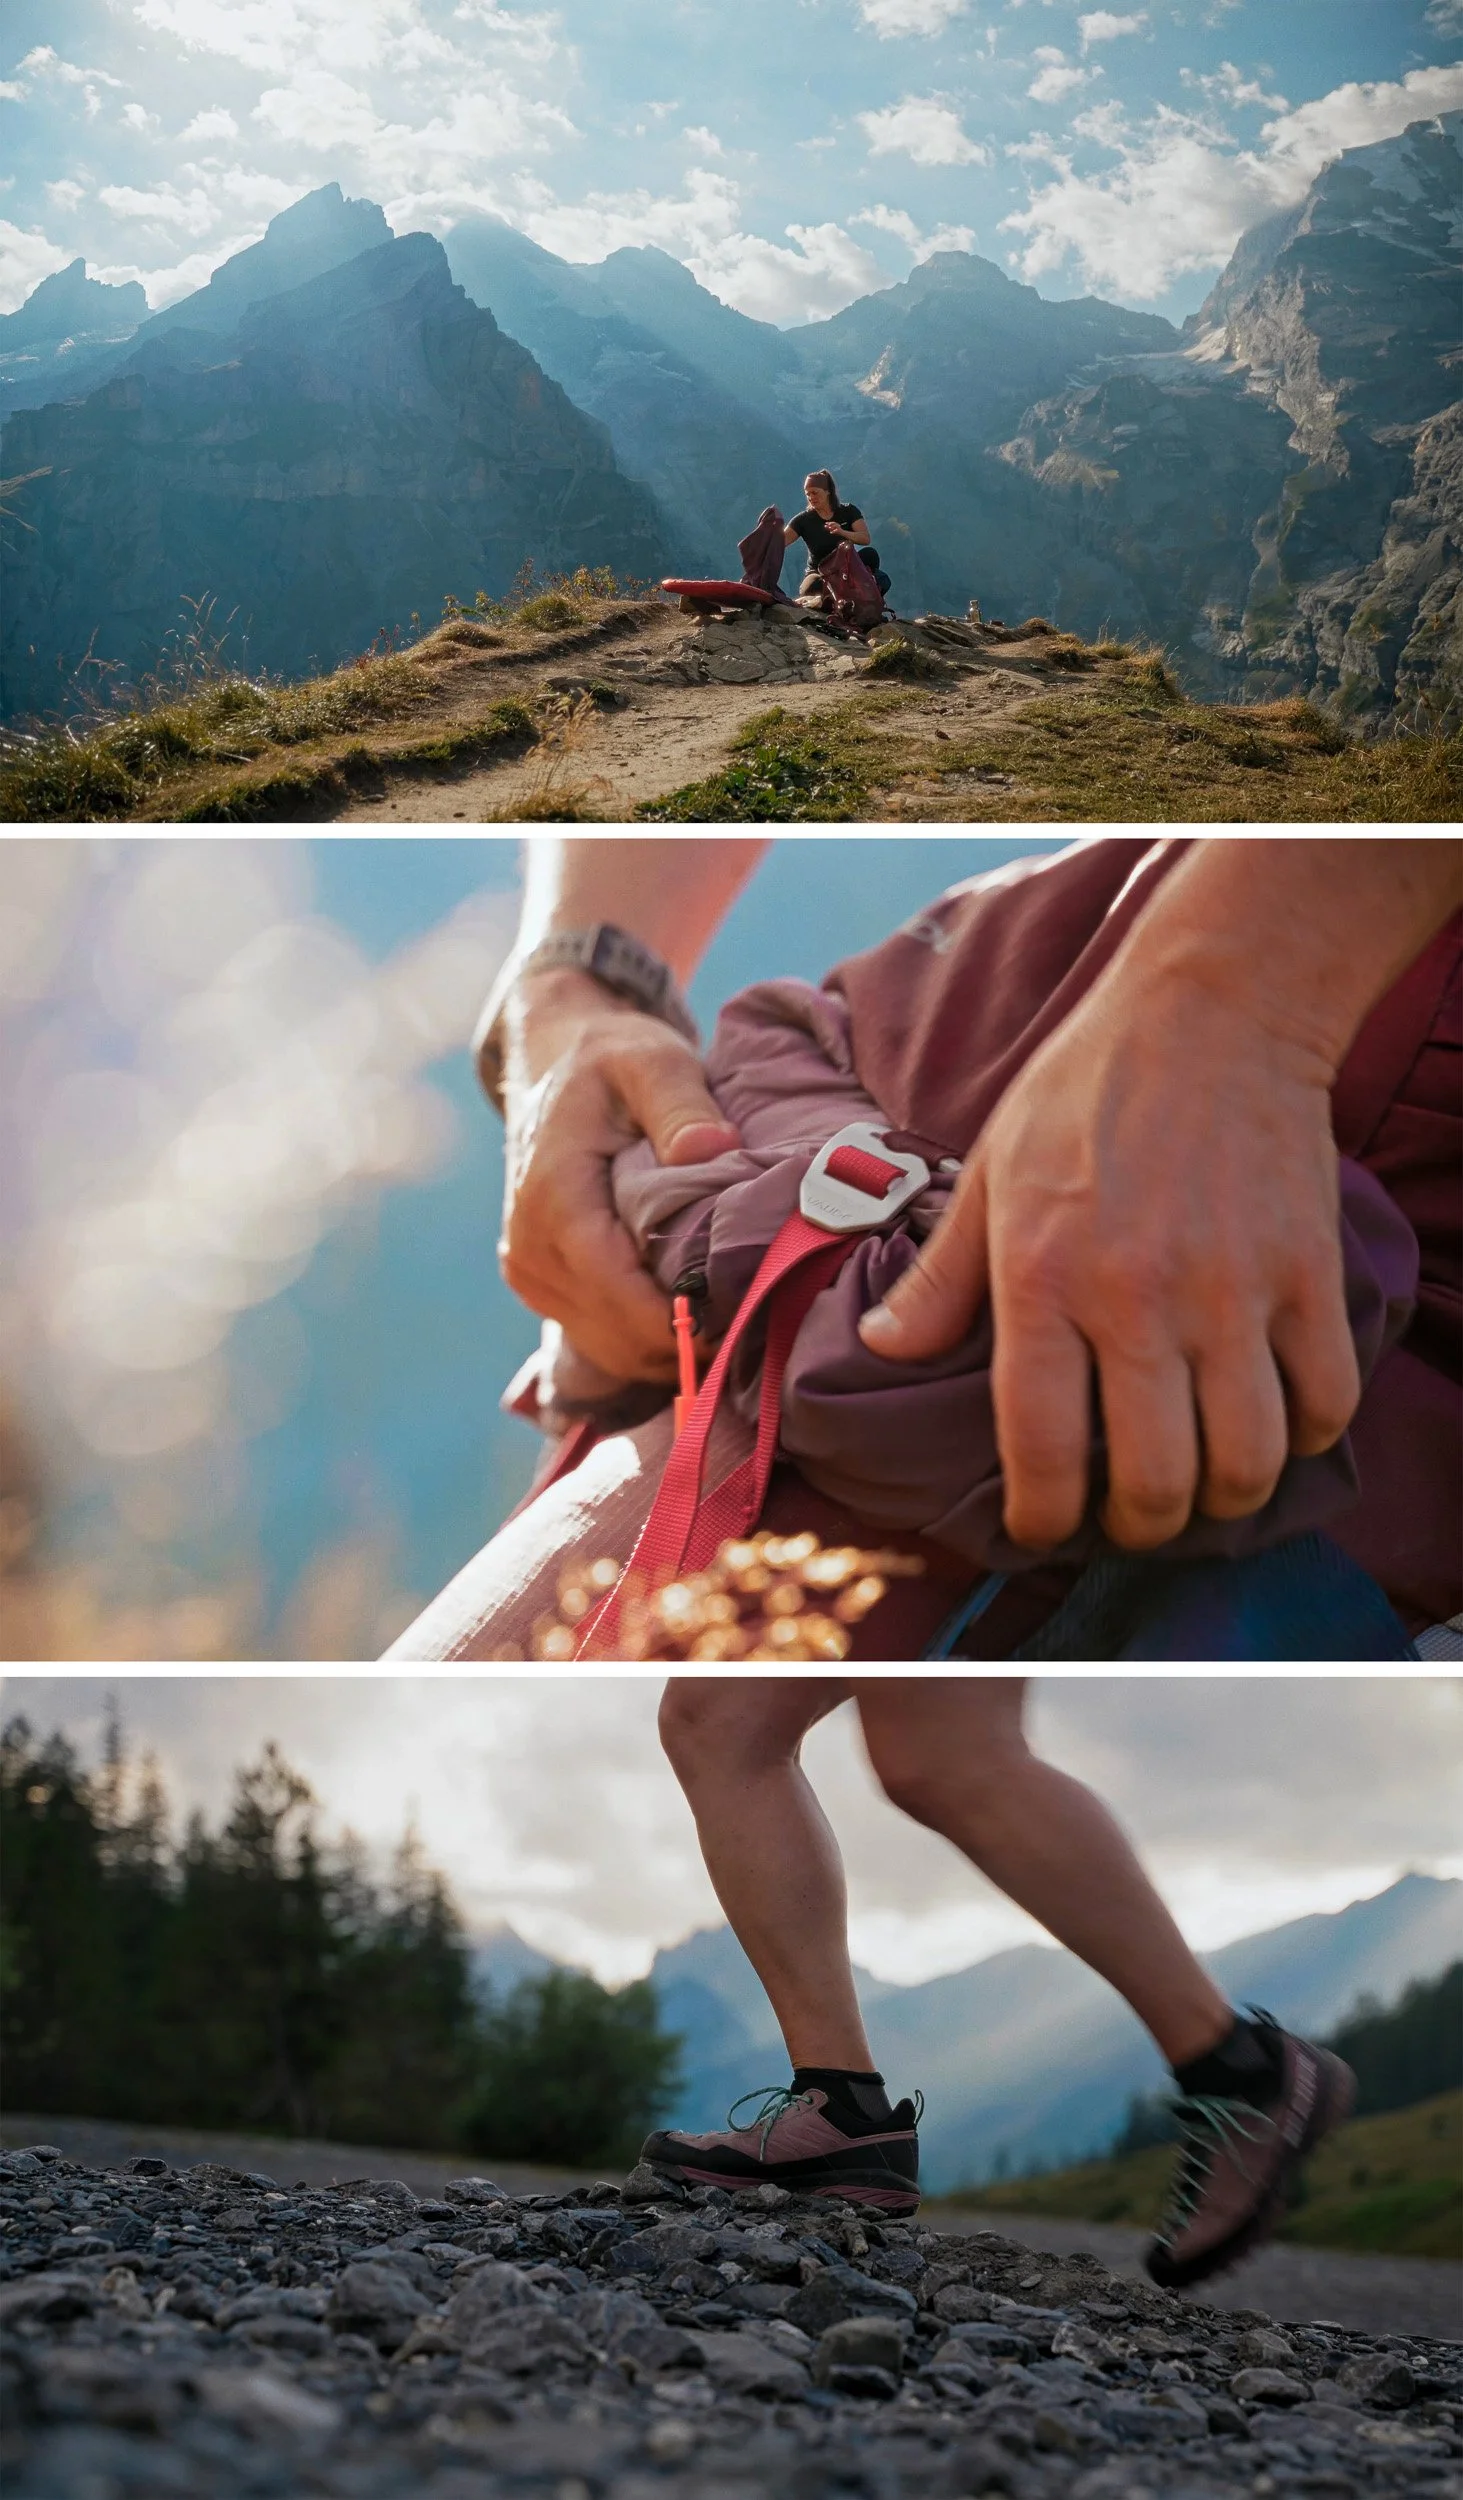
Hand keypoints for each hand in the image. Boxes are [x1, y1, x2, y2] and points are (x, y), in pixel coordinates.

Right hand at [498, 969, 739, 1380]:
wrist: (557, 1063)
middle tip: (759, 1321)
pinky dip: (649, 1339)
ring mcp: (531, 1274)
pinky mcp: (542, 1286)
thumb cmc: (613, 1060)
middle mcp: (531, 1248)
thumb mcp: (652, 1061)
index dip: (680, 1320)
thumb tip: (712, 1151)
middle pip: (617, 1334)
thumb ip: (681, 1104)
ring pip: (611, 1348)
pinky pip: (601, 1338)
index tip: (745, 1319)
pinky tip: (697, 1314)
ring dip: (672, 1347)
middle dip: (688, 1340)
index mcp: (553, 1198)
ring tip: (735, 1319)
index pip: (616, 1290)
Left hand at [858, 964, 1359, 1550]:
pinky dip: (1305, 1433)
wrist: (1212, 1009)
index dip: (1043, 1516)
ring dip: (1225, 1497)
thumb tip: (881, 1349)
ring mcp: (1233, 1292)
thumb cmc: (1085, 1087)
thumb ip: (942, 1276)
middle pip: (1156, 1480)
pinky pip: (1324, 1399)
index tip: (1043, 1528)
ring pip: (1246, 1459)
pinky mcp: (1307, 1274)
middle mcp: (1138, 1299)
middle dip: (1141, 1528)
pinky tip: (1275, 1422)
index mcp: (1043, 1278)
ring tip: (1204, 1485)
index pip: (1041, 1447)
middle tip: (1132, 1517)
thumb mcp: (989, 1172)